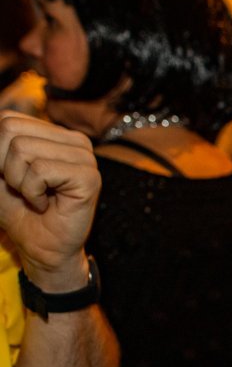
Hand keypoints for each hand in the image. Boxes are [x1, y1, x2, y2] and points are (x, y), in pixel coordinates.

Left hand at [0, 112, 100, 290]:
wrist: (41, 247)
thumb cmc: (19, 210)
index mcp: (54, 133)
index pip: (7, 119)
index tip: (12, 177)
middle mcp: (74, 140)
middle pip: (10, 128)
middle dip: (5, 165)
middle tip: (23, 188)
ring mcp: (85, 158)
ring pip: (22, 149)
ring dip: (18, 181)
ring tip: (35, 197)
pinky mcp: (89, 178)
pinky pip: (40, 171)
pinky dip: (32, 192)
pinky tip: (46, 204)